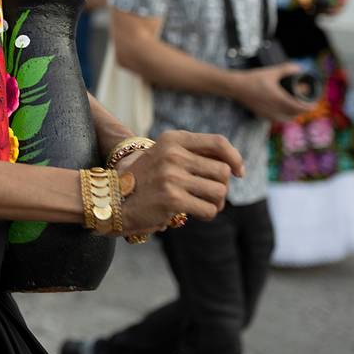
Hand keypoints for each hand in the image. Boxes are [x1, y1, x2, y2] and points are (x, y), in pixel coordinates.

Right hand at [120, 130, 241, 234]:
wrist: (114, 199)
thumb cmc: (147, 179)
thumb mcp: (166, 155)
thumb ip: (195, 154)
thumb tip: (233, 166)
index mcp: (173, 139)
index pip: (218, 142)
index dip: (235, 158)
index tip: (239, 171)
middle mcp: (173, 154)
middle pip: (223, 171)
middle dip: (221, 186)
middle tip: (209, 194)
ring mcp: (172, 176)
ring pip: (219, 192)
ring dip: (215, 203)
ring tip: (201, 204)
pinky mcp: (172, 199)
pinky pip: (209, 210)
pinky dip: (206, 214)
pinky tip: (192, 213)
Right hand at [229, 64, 309, 121]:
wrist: (236, 86)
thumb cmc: (253, 78)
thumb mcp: (271, 72)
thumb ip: (286, 69)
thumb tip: (300, 68)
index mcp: (280, 100)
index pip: (300, 108)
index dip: (309, 107)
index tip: (314, 104)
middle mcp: (275, 109)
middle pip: (294, 115)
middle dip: (302, 111)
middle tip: (305, 104)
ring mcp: (268, 114)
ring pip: (286, 119)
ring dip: (292, 115)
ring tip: (295, 108)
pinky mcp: (261, 115)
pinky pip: (277, 119)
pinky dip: (283, 116)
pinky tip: (281, 110)